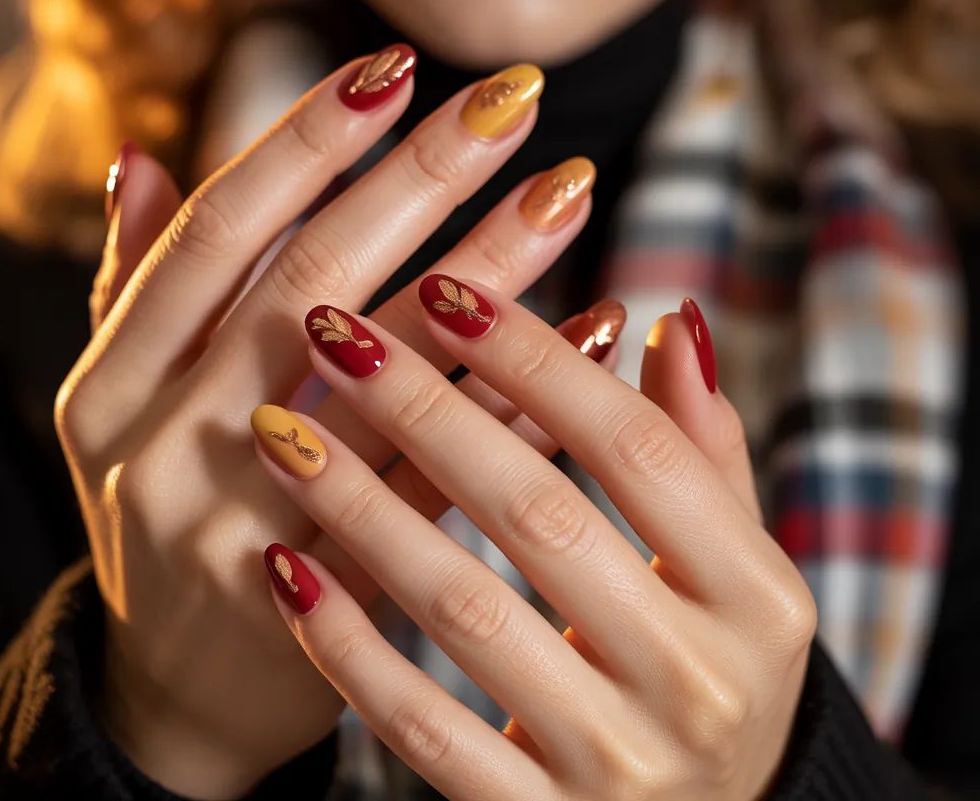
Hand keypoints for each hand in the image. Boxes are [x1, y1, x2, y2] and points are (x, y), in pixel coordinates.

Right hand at [58, 51, 598, 797]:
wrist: (178, 692)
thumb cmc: (160, 507)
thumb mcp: (118, 399)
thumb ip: (136, 282)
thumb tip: (143, 152)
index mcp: (114, 382)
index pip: (221, 233)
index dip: (306, 141)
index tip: (395, 63)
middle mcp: (169, 448)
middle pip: (312, 284)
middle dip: (421, 180)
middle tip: (519, 100)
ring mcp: (248, 529)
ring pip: (389, 384)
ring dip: (488, 278)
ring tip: (570, 192)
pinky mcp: (335, 598)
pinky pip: (443, 487)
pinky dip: (520, 409)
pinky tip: (591, 334)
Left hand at [260, 278, 817, 800]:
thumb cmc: (708, 657)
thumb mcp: (737, 563)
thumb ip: (706, 450)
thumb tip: (675, 322)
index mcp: (757, 597)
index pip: (638, 449)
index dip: (541, 362)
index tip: (450, 285)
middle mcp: (697, 680)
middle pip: (540, 512)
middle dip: (425, 409)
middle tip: (333, 330)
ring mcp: (614, 763)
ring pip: (464, 609)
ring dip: (362, 509)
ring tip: (282, 430)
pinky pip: (421, 729)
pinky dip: (349, 644)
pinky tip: (284, 565)